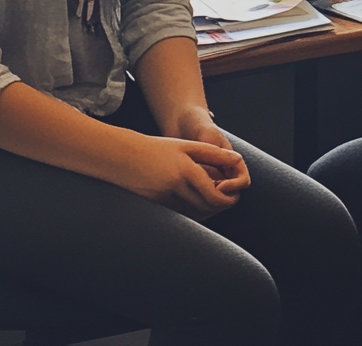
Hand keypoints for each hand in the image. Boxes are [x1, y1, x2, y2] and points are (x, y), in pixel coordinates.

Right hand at [126, 135, 248, 219]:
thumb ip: (214, 153)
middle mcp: (176, 188)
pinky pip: (183, 215)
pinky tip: (199, 202)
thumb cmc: (158, 148)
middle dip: (221, 206)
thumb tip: (237, 159)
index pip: (214, 195)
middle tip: (229, 198)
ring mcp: (165, 200)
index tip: (234, 194)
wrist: (124, 157)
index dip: (228, 198)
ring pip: (196, 214)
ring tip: (216, 199)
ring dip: (210, 210)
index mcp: (186, 171)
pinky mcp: (158, 206)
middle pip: (207, 207)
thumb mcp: (187, 146)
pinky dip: (195, 212)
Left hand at [162, 105, 249, 201]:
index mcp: (230, 159)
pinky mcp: (194, 181)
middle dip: (220, 198)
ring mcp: (208, 176)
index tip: (219, 187)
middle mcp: (222, 170)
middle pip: (230, 194)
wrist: (178, 122)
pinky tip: (183, 194)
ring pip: (215, 197)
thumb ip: (219, 149)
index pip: (242, 180)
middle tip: (204, 194)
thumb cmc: (196, 123)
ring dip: (207, 200)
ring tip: (193, 194)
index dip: (234, 187)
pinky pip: (199, 196)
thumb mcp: (209, 135)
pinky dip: (195, 198)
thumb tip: (233, 161)